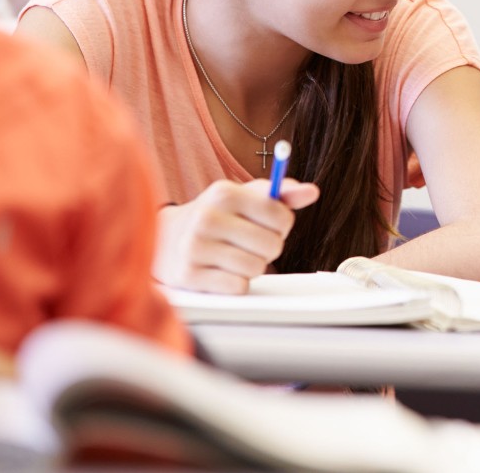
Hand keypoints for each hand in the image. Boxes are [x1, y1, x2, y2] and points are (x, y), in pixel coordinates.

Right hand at [154, 178, 319, 293]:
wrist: (167, 238)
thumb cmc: (219, 215)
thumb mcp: (246, 197)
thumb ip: (282, 194)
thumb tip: (312, 192)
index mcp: (224, 193)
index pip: (281, 216)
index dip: (283, 225)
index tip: (270, 224)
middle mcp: (207, 218)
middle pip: (272, 245)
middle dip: (270, 247)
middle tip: (252, 243)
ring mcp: (195, 247)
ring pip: (257, 268)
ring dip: (253, 266)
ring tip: (236, 255)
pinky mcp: (190, 276)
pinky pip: (239, 287)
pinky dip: (237, 282)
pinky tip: (222, 270)